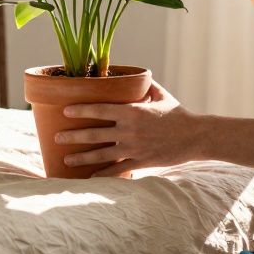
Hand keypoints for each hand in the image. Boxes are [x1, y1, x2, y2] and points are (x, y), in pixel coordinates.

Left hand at [58, 81, 204, 176]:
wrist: (196, 136)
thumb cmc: (178, 114)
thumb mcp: (160, 95)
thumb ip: (144, 86)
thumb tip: (132, 76)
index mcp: (132, 111)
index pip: (100, 109)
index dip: (80, 110)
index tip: (65, 111)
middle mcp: (129, 130)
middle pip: (94, 134)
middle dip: (73, 136)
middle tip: (56, 137)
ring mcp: (134, 148)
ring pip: (101, 154)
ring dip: (81, 158)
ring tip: (65, 160)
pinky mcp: (141, 162)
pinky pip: (118, 170)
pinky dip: (103, 174)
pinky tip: (90, 177)